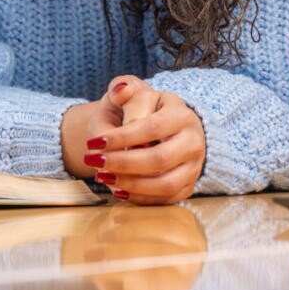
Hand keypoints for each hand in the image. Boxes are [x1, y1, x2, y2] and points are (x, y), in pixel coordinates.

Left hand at [83, 76, 205, 205]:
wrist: (162, 127)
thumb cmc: (144, 109)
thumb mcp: (134, 92)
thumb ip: (124, 89)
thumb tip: (121, 91)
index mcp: (181, 115)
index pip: (151, 127)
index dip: (122, 137)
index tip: (94, 142)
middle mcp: (194, 142)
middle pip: (160, 159)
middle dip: (123, 164)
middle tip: (95, 161)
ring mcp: (193, 166)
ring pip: (165, 184)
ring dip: (130, 185)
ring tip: (104, 177)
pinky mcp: (187, 186)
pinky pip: (165, 200)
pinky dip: (140, 199)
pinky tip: (118, 190)